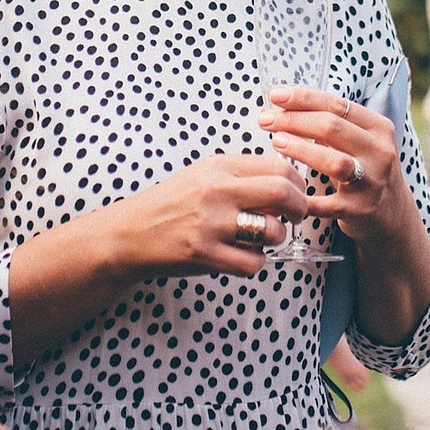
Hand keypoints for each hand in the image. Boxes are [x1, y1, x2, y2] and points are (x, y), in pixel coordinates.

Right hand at [110, 153, 308, 277]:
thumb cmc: (170, 205)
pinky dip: (255, 263)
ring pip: (272, 231)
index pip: (278, 167)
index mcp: (218, 167)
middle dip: (299, 208)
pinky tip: (241, 256)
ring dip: (275, 239)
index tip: (297, 195)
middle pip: (282, 193)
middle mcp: (216, 191)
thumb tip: (285, 187)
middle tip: (296, 217)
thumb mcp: (203, 177)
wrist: (129, 233)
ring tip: (259, 239)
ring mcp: (210, 223)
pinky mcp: (204, 253)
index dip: (298, 184)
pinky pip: (252, 262)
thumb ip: (240, 178)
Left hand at [262, 87, 412, 244]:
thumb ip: (332, 125)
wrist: (391, 214)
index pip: (338, 105)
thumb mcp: (359, 142)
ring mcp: (372, 182)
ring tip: (276, 141)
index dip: (304, 98)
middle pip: (332, 127)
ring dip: (301, 149)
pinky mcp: (360, 210)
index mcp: (378, 128)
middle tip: (266, 120)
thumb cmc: (365, 170)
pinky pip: (327, 204)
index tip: (276, 96)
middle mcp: (379, 152)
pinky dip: (304, 198)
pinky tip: (285, 189)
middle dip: (294, 120)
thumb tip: (286, 107)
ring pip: (334, 162)